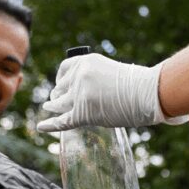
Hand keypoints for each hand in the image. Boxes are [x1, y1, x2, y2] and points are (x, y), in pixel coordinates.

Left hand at [36, 54, 187, 131]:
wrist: (148, 93)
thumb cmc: (137, 84)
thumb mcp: (110, 71)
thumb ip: (93, 78)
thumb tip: (82, 92)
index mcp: (86, 62)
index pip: (64, 69)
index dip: (60, 78)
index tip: (60, 84)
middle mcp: (79, 76)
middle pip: (60, 88)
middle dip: (58, 95)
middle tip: (56, 101)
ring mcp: (80, 94)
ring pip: (59, 104)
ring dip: (53, 107)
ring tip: (49, 108)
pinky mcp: (83, 112)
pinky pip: (62, 121)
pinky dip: (50, 125)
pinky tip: (40, 127)